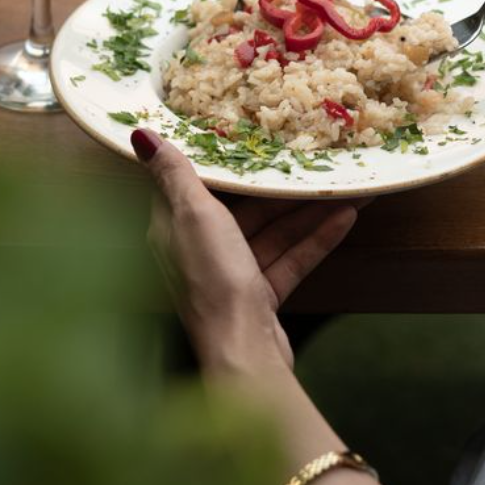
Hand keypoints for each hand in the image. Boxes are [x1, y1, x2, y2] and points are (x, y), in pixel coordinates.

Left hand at [133, 130, 358, 374]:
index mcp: (174, 229)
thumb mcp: (193, 215)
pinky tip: (345, 218)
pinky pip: (290, 258)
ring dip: (307, 211)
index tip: (248, 131)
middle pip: (243, 208)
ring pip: (273, 232)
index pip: (195, 184)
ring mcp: (232, 275)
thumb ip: (174, 173)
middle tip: (312, 159)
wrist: (244, 353)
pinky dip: (316, 240)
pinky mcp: (261, 295)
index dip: (221, 159)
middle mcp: (200, 250)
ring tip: (342, 187)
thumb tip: (139, 134)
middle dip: (280, 187)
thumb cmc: (212, 280)